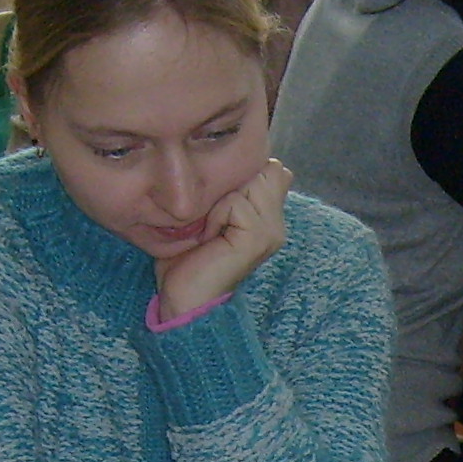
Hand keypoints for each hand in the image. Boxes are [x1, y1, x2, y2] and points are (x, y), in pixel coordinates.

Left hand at [153, 158, 292, 321]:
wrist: (185, 300)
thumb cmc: (186, 259)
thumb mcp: (207, 214)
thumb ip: (226, 190)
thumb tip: (234, 161)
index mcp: (267, 216)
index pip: (269, 167)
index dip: (239, 173)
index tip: (216, 204)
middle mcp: (276, 223)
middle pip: (263, 168)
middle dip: (230, 182)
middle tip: (212, 217)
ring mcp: (271, 231)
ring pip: (250, 181)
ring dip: (222, 198)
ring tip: (210, 226)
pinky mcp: (258, 237)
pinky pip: (237, 201)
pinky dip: (217, 213)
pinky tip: (209, 236)